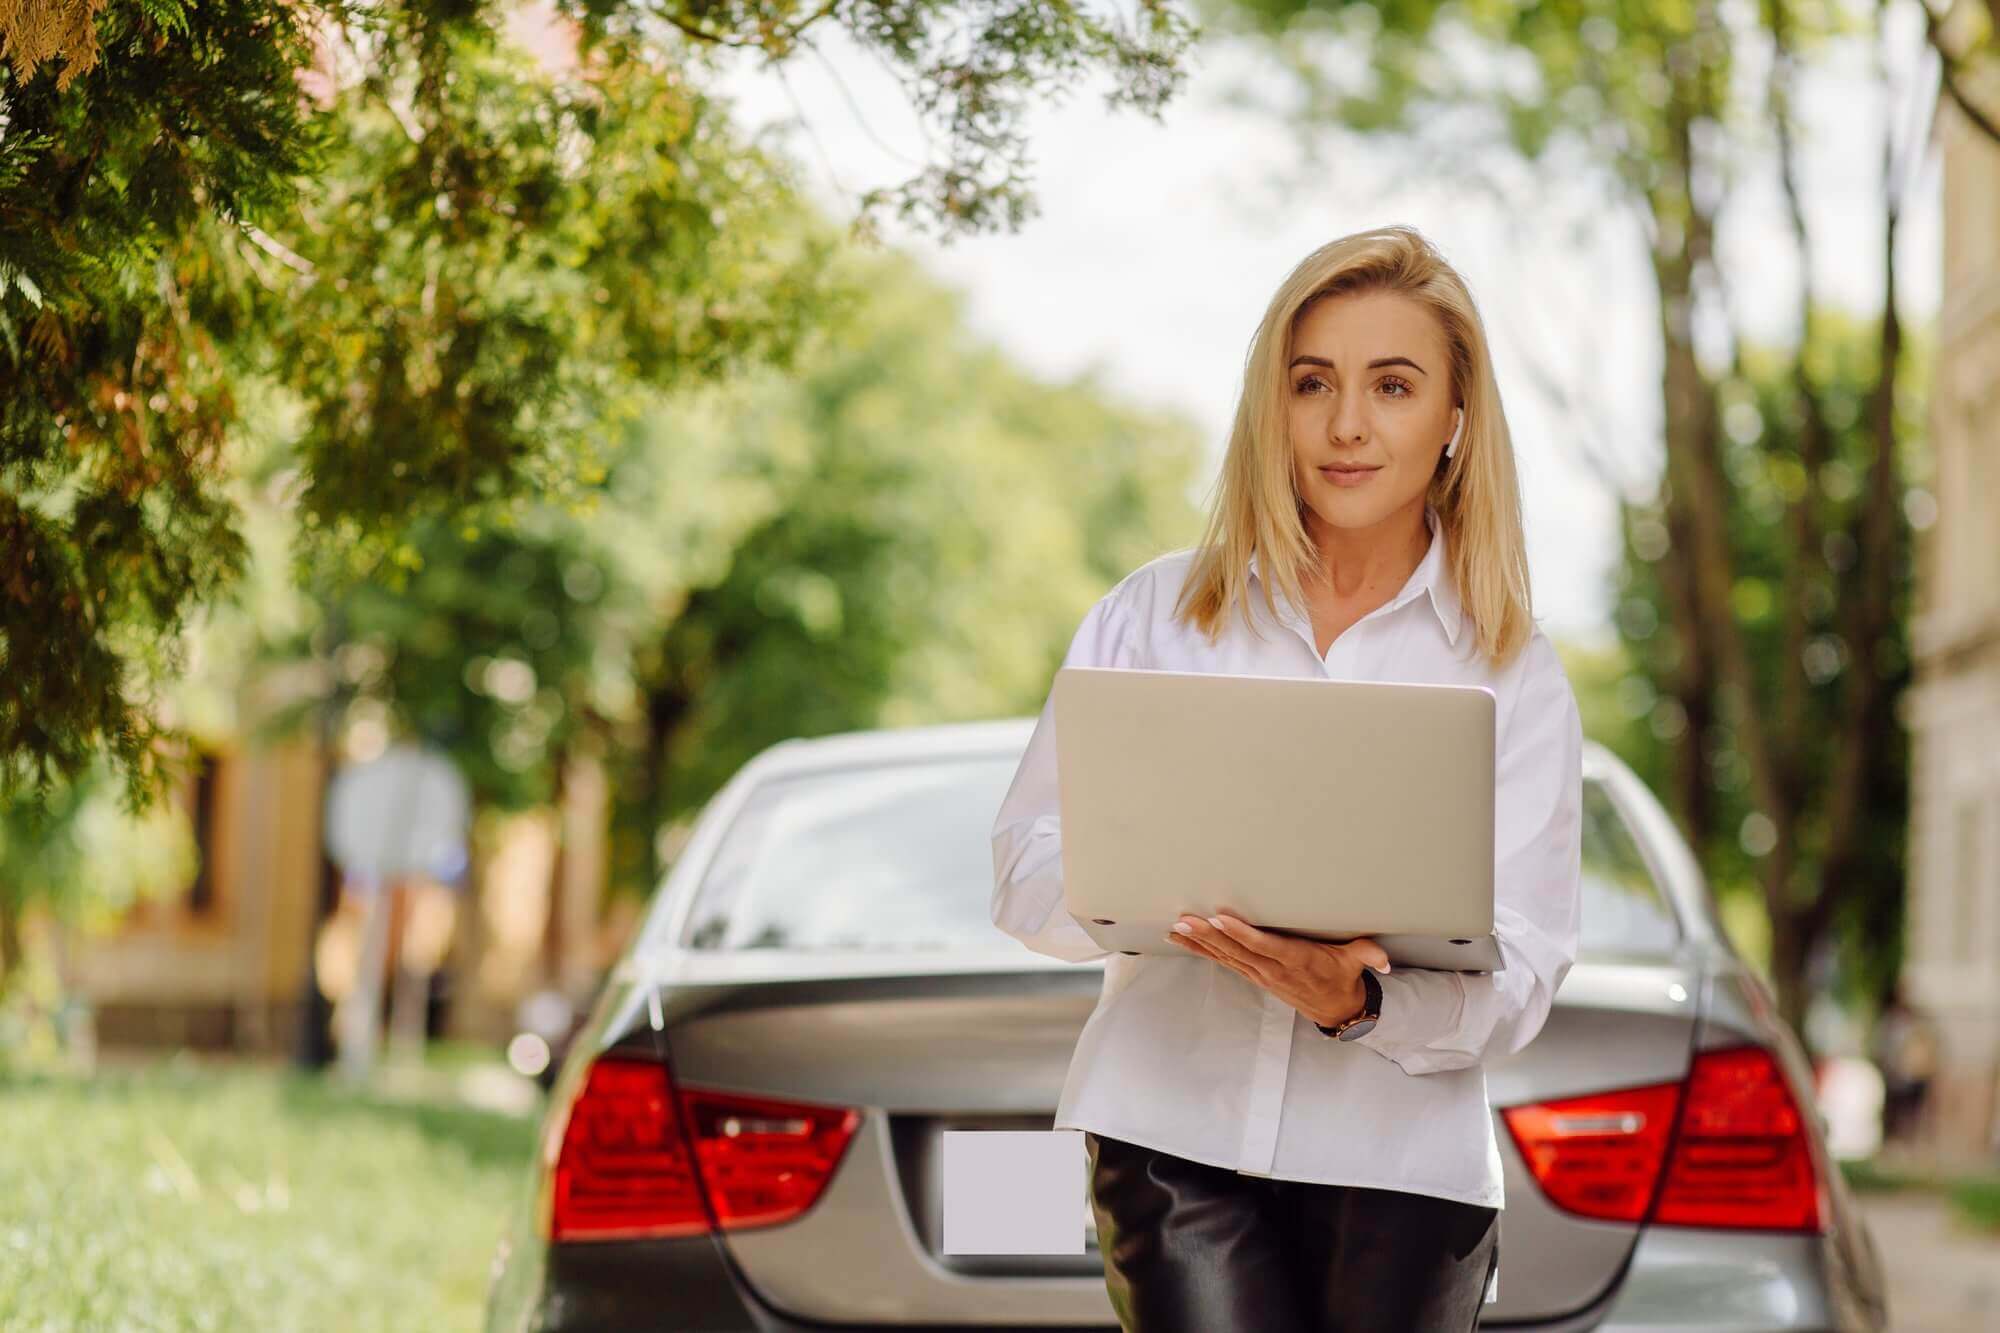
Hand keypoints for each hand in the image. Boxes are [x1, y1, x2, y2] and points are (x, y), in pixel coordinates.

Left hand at [1165, 912, 1390, 1028]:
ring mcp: (1260, 974)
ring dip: (1200, 942)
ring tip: (1177, 927)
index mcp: (1295, 961)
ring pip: (1225, 956)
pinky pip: (1224, 961)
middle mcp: (1272, 969)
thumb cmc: (1342, 977)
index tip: (1221, 919)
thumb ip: (1368, 956)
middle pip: (1237, 951)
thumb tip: (1384, 961)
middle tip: (1186, 919)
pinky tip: (1182, 939)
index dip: (1242, 934)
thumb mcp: (1357, 964)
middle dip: (1209, 935)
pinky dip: (1202, 949)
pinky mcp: (1253, 975)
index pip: (1265, 946)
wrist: (1335, 1009)